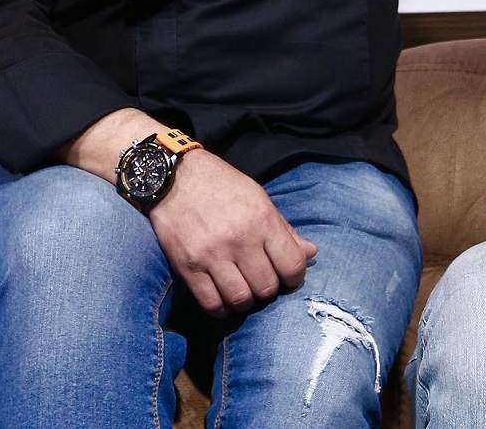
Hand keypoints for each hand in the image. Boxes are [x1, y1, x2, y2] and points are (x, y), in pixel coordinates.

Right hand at [147, 149, 317, 316]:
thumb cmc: (222, 186)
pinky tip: (222, 298)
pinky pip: (211, 303)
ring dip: (245, 300)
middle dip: (268, 289)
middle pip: (267, 287)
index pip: (292, 266)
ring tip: (241, 289)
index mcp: (262, 219)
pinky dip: (221, 308)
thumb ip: (284, 229)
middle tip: (260, 280)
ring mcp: (212, 254)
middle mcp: (240, 239)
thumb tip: (311, 253)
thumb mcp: (259, 198)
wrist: (174, 178)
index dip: (294, 277)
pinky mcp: (188, 266)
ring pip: (241, 299)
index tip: (286, 276)